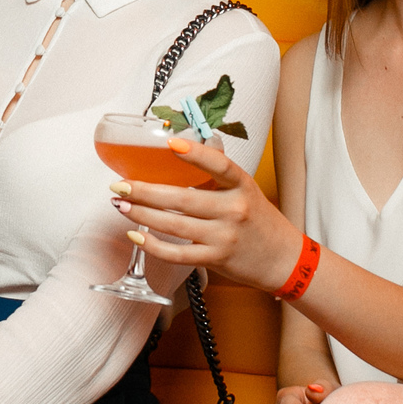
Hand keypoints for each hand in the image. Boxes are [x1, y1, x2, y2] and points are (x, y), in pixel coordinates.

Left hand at [111, 137, 301, 292]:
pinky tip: (137, 236)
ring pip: (174, 225)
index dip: (195, 153)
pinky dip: (154, 246)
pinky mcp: (216, 259)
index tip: (170, 144)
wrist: (283, 259)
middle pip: (182, 199)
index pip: (219, 165)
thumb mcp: (245, 191)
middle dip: (145, 191)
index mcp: (242, 186)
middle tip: (119, 185)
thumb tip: (181, 150)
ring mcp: (224, 237)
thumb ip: (217, 176)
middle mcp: (234, 210)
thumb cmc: (259, 221)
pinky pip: (178, 254)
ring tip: (121, 204)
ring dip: (142, 214)